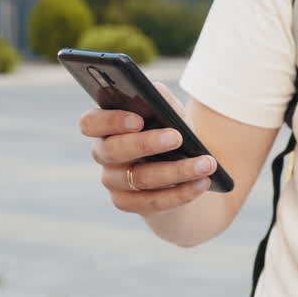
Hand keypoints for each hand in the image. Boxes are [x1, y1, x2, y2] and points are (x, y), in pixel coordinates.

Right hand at [79, 82, 215, 215]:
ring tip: (206, 163)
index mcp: (105, 126)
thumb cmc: (172, 134)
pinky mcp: (127, 203)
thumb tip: (156, 93)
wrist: (182, 173)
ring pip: (139, 178)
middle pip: (113, 151)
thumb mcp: (171, 113)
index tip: (139, 120)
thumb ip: (160, 99)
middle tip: (177, 137)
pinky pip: (151, 202)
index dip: (110, 122)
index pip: (90, 123)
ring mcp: (113, 181)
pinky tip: (202, 183)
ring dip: (176, 171)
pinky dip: (180, 193)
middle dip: (146, 144)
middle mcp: (103, 154)